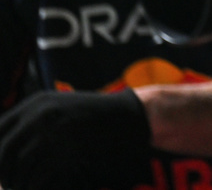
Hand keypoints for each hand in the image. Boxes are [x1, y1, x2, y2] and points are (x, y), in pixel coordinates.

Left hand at [0, 90, 150, 188]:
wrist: (126, 116)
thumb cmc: (92, 115)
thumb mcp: (59, 109)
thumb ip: (33, 122)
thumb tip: (5, 148)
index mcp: (36, 104)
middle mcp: (41, 115)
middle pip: (5, 151)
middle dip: (2, 172)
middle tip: (6, 184)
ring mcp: (55, 131)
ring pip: (20, 166)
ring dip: (17, 182)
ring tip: (21, 187)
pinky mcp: (67, 148)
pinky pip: (39, 175)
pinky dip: (33, 186)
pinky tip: (35, 188)